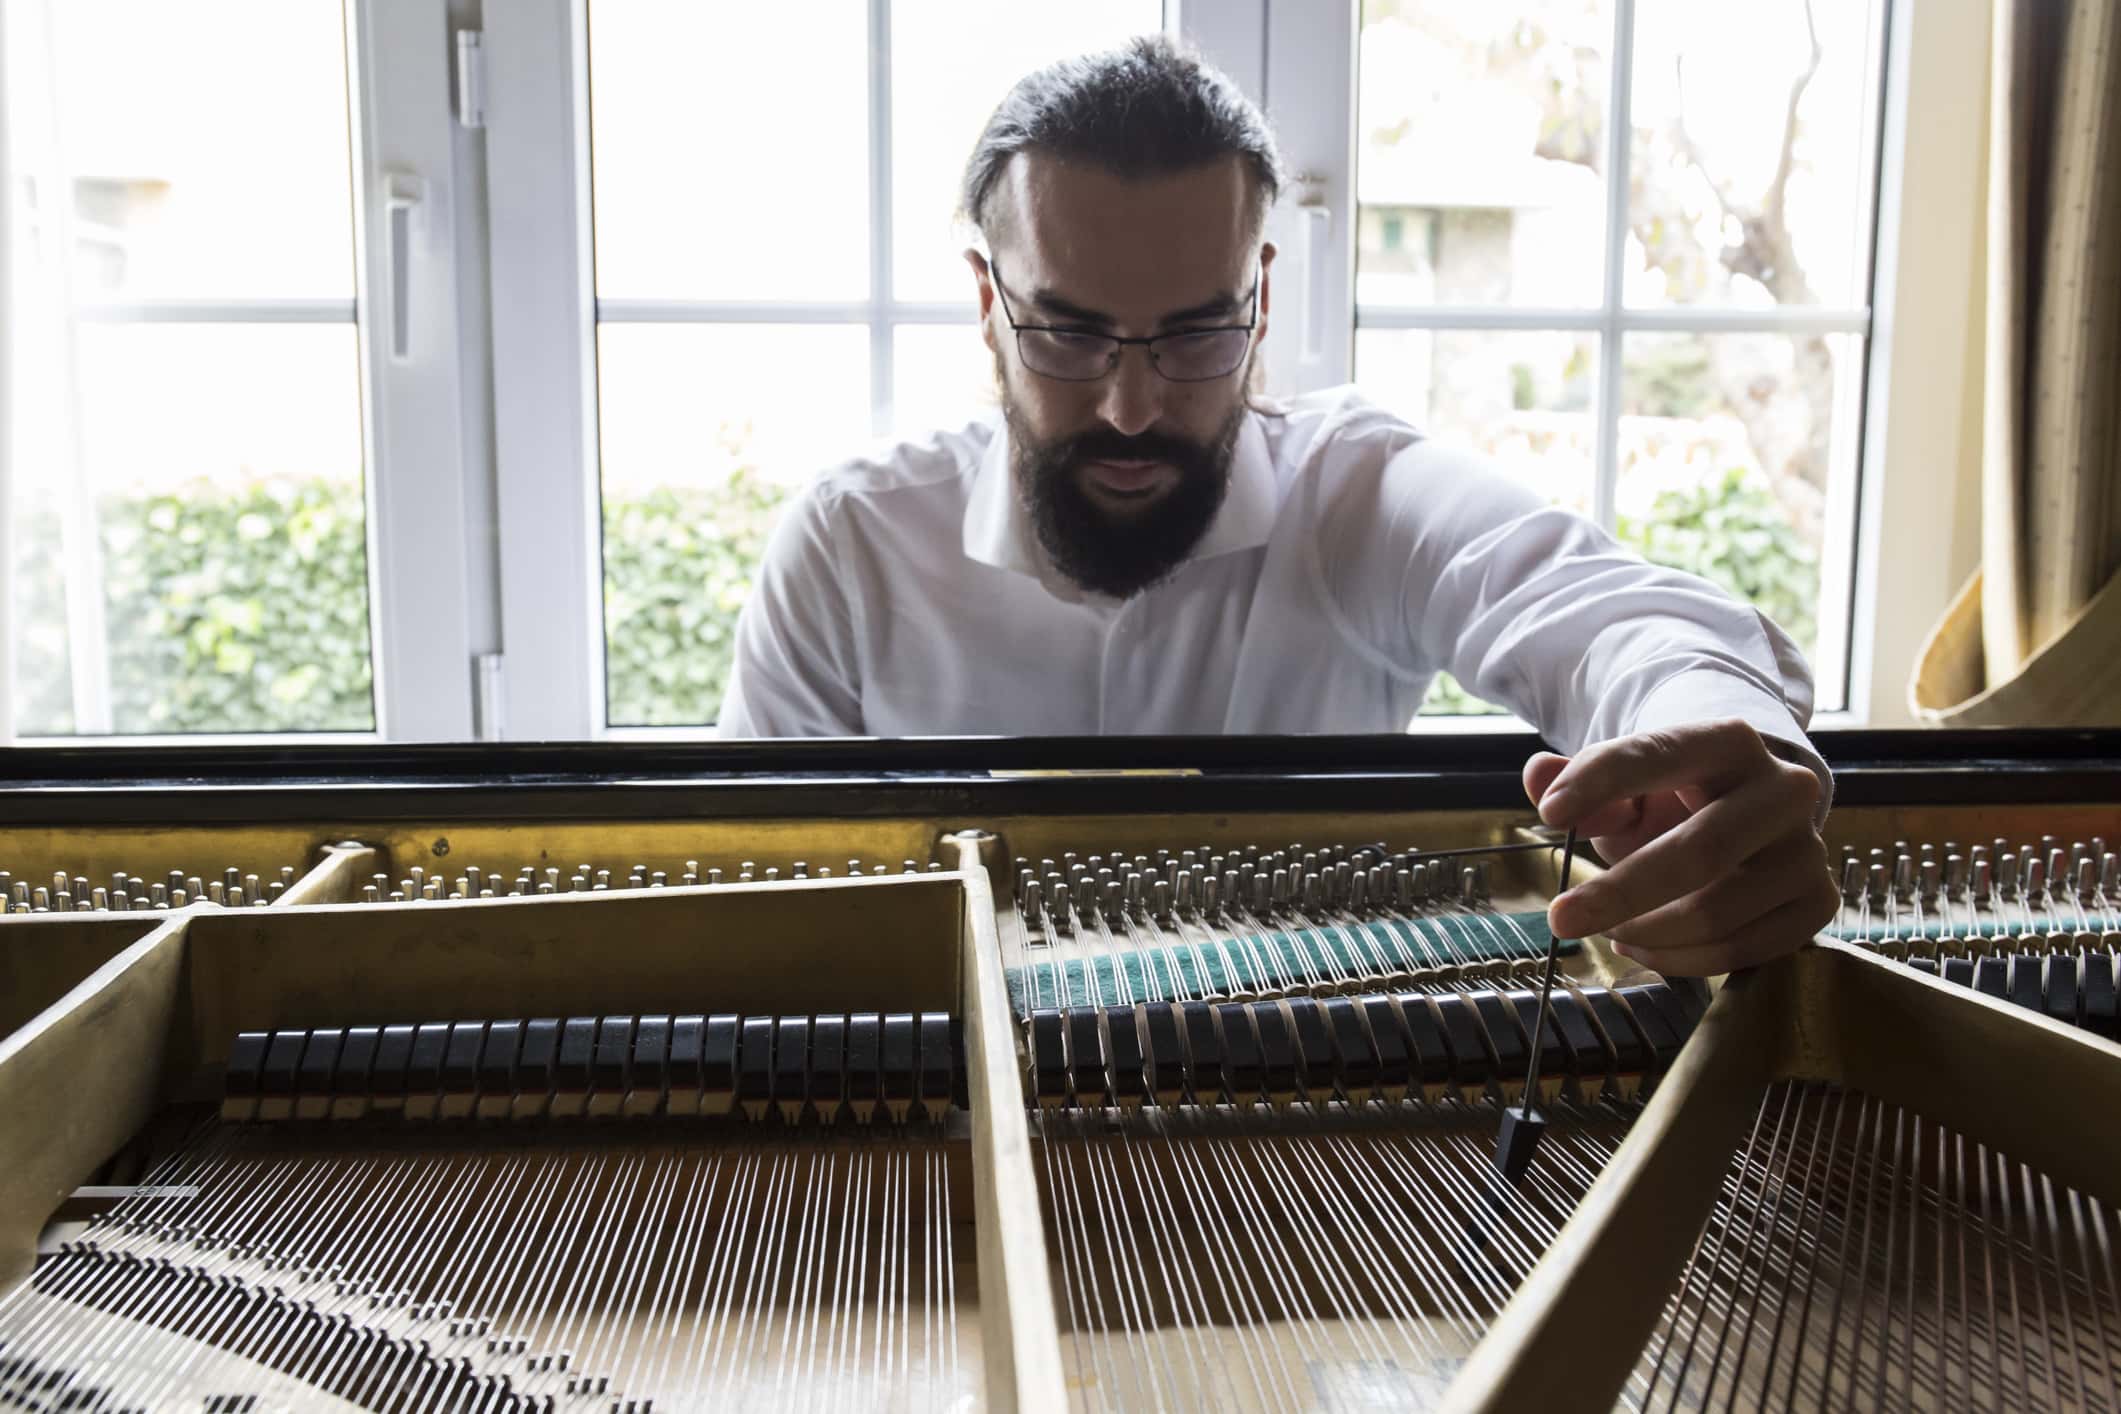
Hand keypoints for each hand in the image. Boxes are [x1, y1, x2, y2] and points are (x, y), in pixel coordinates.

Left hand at [1522, 718, 1836, 976]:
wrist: (1748, 815)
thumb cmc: (1674, 798)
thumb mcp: (1627, 783)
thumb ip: (1579, 778)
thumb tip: (1539, 778)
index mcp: (1730, 742)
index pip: (1659, 754)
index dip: (1601, 781)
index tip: (1549, 813)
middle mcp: (1784, 790)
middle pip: (1699, 851)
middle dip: (1619, 893)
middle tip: (1560, 918)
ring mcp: (1808, 850)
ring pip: (1717, 913)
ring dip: (1646, 932)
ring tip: (1609, 930)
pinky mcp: (1818, 902)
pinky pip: (1741, 951)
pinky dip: (1679, 960)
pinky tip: (1644, 947)